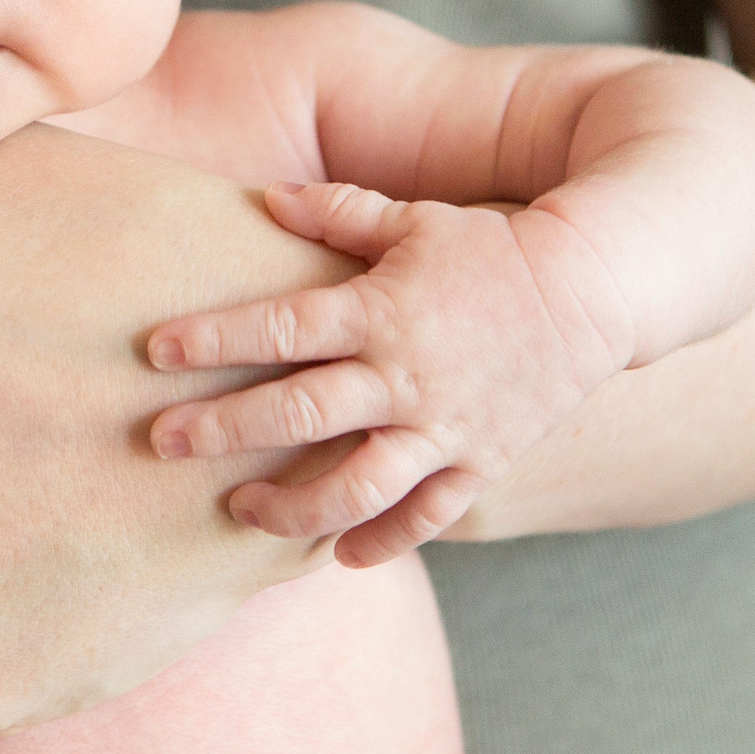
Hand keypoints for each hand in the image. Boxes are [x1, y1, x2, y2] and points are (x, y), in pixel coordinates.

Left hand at [145, 182, 633, 567]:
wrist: (598, 288)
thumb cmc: (493, 248)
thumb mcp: (414, 220)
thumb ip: (338, 212)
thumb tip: (265, 197)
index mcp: (380, 310)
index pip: (280, 326)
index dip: (214, 338)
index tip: (156, 351)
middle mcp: (405, 375)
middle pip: (300, 411)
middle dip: (223, 430)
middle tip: (161, 442)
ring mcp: (445, 427)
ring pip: (357, 485)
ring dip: (291, 506)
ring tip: (238, 510)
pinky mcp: (482, 462)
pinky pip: (427, 517)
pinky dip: (382, 542)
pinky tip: (337, 556)